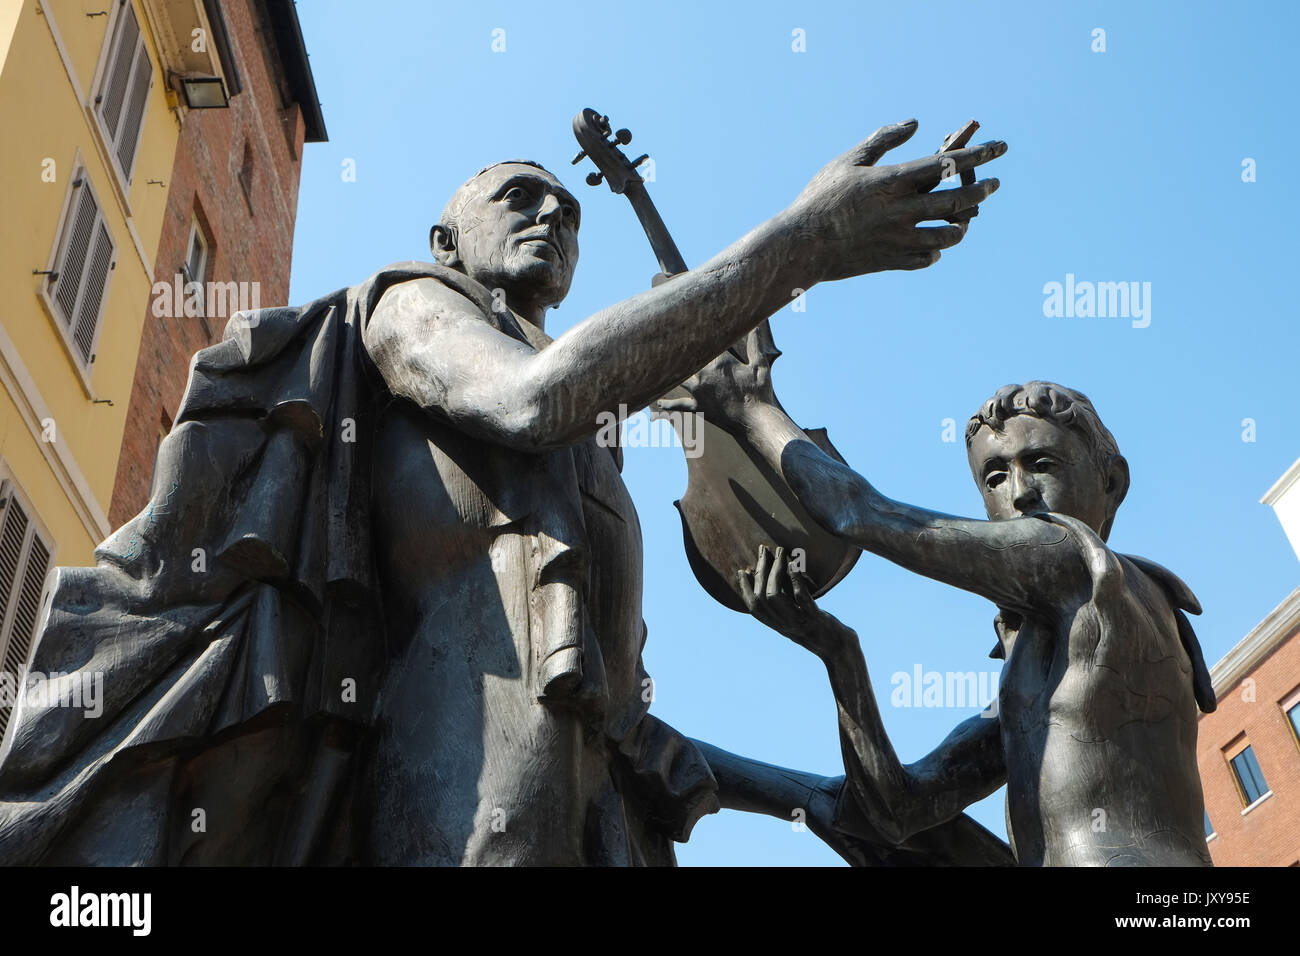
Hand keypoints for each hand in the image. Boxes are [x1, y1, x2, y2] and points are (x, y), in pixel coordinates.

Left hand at [655, 321, 778, 429]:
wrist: (755, 421)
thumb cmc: (760, 393)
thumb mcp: (760, 366)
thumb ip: (754, 344)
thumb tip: (755, 325)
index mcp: (720, 361)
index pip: (705, 340)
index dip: (696, 329)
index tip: (685, 318)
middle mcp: (705, 373)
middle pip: (686, 356)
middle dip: (675, 346)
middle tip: (659, 335)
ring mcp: (699, 391)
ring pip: (677, 377)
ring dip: (665, 371)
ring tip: (652, 362)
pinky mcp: (698, 407)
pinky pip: (679, 405)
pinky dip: (668, 405)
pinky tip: (657, 404)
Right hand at [737, 543, 855, 657]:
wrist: (840, 650)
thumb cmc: (821, 632)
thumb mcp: (797, 621)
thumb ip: (786, 607)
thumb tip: (776, 582)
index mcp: (778, 626)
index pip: (754, 607)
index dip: (745, 589)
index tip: (742, 570)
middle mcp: (785, 625)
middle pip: (762, 597)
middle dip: (760, 571)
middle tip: (763, 550)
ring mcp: (799, 622)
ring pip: (775, 596)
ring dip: (775, 571)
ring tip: (779, 552)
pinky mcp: (815, 618)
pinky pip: (801, 597)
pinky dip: (795, 578)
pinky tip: (794, 563)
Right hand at [787, 119, 1005, 282]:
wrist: (801, 245)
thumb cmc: (820, 198)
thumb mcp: (848, 161)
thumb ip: (884, 139)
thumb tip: (915, 124)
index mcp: (893, 181)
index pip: (948, 164)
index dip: (979, 154)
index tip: (999, 148)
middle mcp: (903, 211)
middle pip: (957, 200)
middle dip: (982, 189)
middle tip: (994, 183)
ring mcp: (900, 239)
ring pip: (948, 235)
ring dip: (962, 225)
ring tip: (966, 218)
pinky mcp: (892, 261)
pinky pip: (926, 259)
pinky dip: (934, 251)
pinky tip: (935, 246)